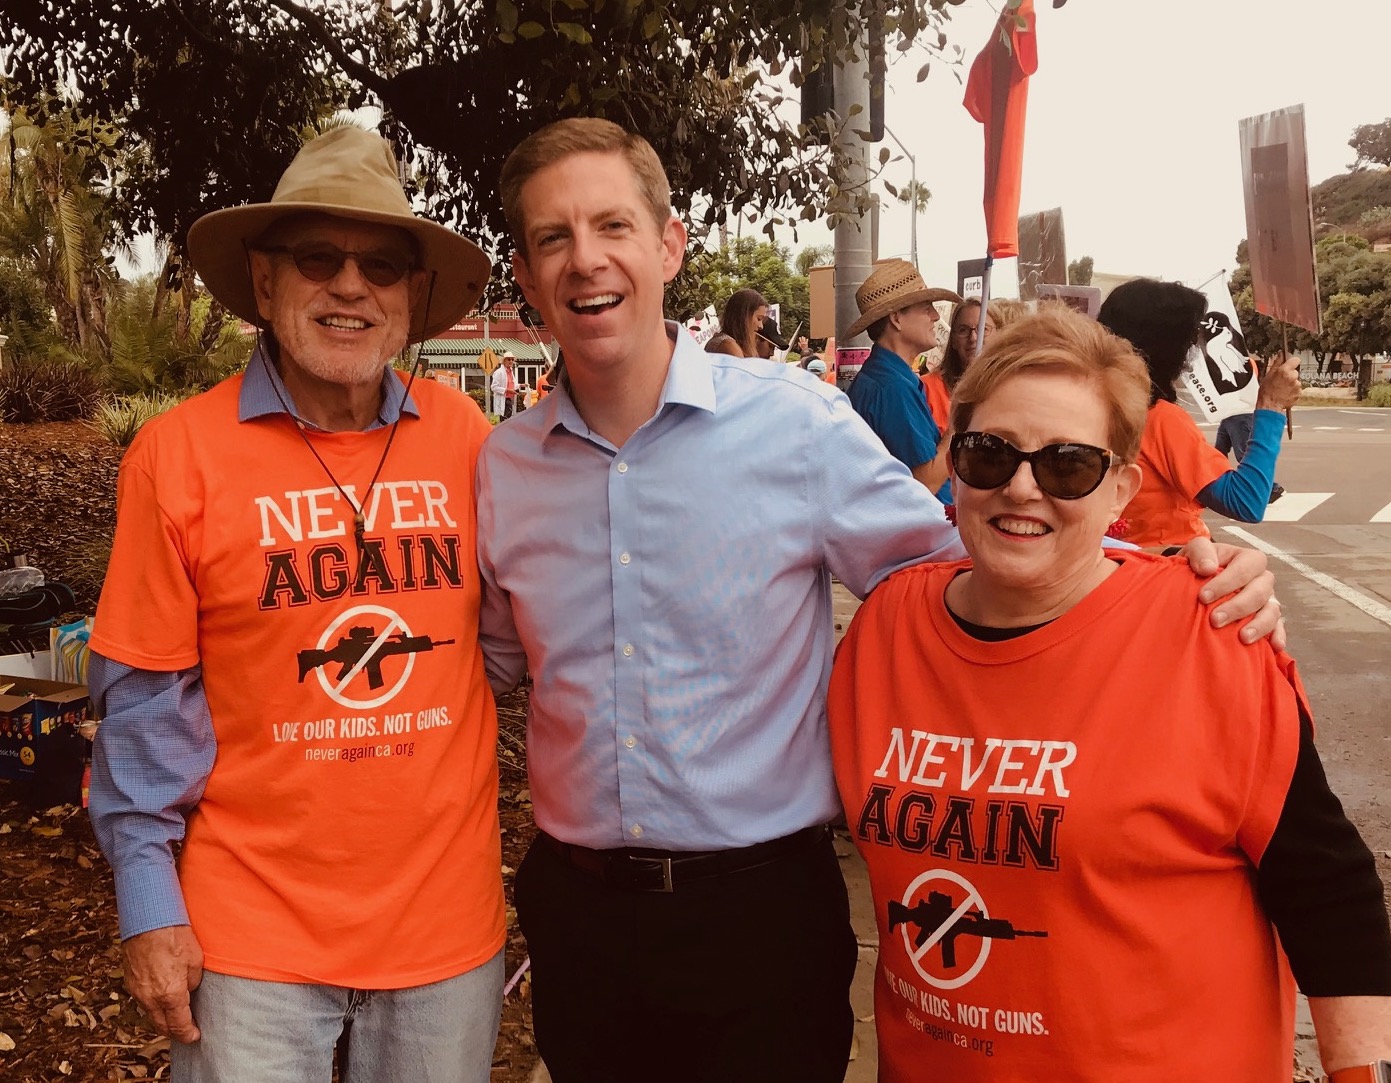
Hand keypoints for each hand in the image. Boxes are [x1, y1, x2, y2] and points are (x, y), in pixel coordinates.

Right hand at [122, 925, 203, 1042]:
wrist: (148, 918)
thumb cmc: (175, 935)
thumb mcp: (196, 960)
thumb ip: (192, 982)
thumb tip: (189, 991)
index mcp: (169, 994)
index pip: (179, 1025)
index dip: (188, 1034)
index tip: (195, 1036)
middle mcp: (150, 997)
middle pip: (162, 1025)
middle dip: (175, 1031)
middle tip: (187, 1030)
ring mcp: (137, 990)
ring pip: (150, 1013)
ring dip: (163, 1018)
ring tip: (176, 1015)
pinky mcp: (130, 981)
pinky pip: (143, 1000)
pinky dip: (153, 1005)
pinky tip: (162, 998)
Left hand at [1180, 537, 1285, 648]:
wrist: (1196, 580)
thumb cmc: (1198, 564)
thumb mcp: (1195, 550)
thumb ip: (1200, 552)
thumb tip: (1208, 568)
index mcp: (1247, 559)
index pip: (1245, 567)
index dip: (1226, 582)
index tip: (1203, 597)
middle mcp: (1261, 579)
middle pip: (1260, 592)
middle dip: (1237, 607)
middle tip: (1215, 620)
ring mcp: (1267, 599)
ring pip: (1272, 611)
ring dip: (1259, 625)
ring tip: (1243, 638)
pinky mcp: (1268, 618)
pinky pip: (1278, 627)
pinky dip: (1278, 635)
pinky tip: (1274, 646)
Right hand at [1256, 353, 1300, 411]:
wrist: (1269, 406)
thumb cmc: (1266, 392)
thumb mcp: (1268, 375)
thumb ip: (1276, 363)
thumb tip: (1280, 354)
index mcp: (1284, 371)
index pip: (1295, 360)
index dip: (1291, 362)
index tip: (1288, 365)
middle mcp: (1293, 377)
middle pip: (1295, 372)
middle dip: (1289, 375)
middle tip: (1280, 381)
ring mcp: (1297, 385)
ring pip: (1296, 381)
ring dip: (1291, 384)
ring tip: (1282, 389)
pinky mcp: (1299, 393)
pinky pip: (1297, 389)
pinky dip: (1293, 391)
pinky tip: (1285, 393)